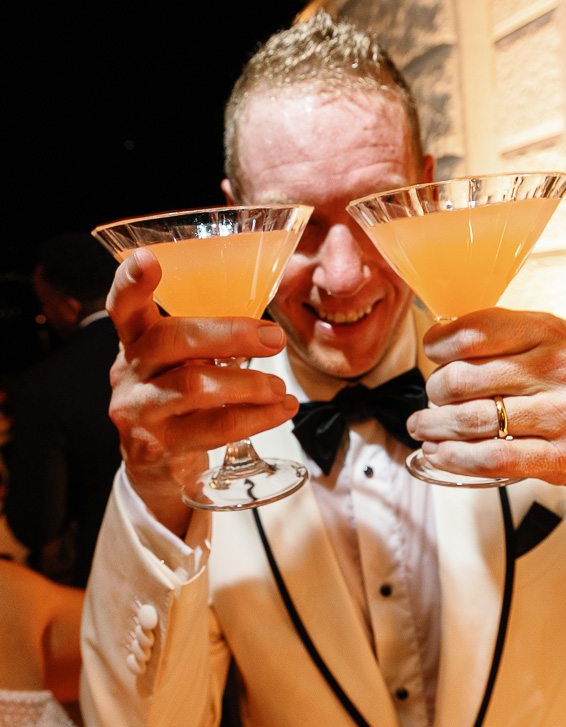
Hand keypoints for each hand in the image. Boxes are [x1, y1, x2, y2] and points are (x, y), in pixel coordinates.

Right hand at [106, 248, 298, 533]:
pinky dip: (257, 417)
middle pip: (173, 340)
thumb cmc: (176, 401)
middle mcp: (130, 373)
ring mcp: (140, 411)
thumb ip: (203, 340)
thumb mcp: (177, 365)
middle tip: (274, 339)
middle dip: (230, 335)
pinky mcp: (159, 446)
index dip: (133, 283)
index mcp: (135, 342)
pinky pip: (215, 427)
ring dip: (249, 384)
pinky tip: (280, 410)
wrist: (154, 467)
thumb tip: (266, 328)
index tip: (149, 259)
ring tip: (279, 387)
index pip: (124, 306)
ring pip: (196, 386)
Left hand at [407, 308, 565, 500]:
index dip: (441, 345)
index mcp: (549, 332)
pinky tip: (440, 454)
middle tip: (432, 398)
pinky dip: (455, 458)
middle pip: (464, 380)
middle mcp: (558, 370)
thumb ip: (500, 333)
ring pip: (472, 421)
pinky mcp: (561, 457)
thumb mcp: (549, 338)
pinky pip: (491, 459)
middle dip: (434, 391)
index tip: (433, 353)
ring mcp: (563, 415)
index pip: (475, 332)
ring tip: (422, 427)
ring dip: (434, 427)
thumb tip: (438, 339)